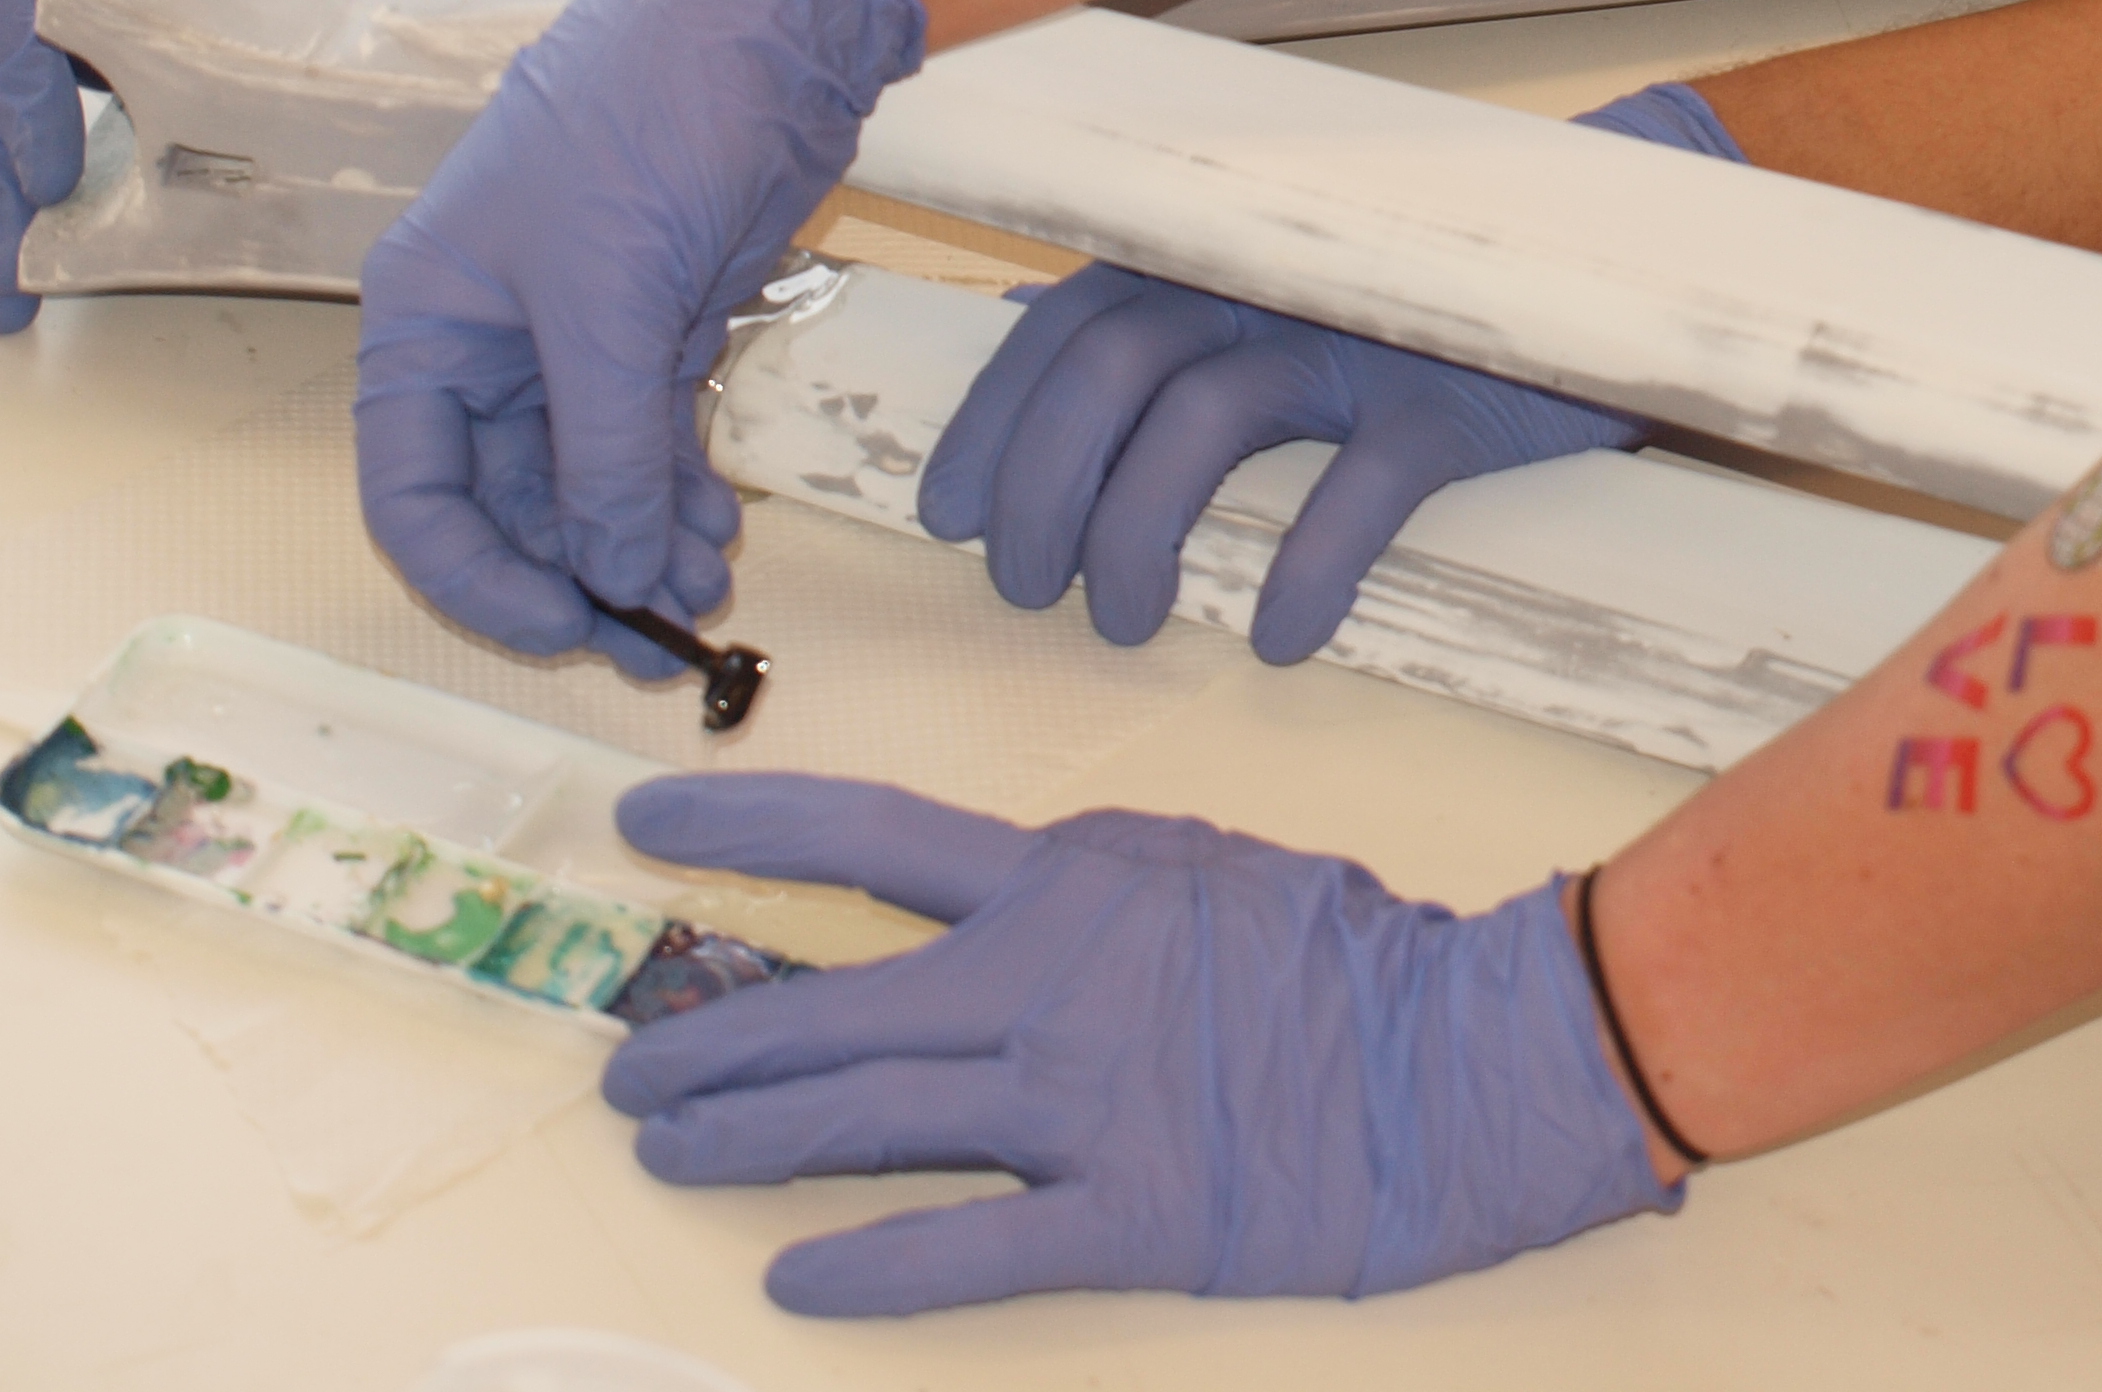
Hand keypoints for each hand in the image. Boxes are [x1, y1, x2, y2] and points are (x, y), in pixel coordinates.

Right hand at [354, 0, 923, 671]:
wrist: (762, 22)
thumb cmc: (647, 122)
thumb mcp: (611, 299)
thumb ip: (604, 452)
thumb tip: (615, 577)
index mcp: (428, 321)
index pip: (413, 493)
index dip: (478, 576)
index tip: (563, 627)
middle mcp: (487, 340)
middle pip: (505, 503)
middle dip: (578, 574)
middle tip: (658, 642)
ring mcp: (574, 337)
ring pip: (585, 482)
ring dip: (638, 545)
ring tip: (705, 590)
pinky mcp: (654, 327)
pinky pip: (645, 443)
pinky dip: (673, 495)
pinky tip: (714, 535)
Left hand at [603, 772, 1676, 1313]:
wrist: (1473, 1055)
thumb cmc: (1348, 953)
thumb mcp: (1194, 864)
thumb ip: (1079, 886)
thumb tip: (983, 904)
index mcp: (1066, 884)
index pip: (866, 836)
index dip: (744, 828)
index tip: (644, 826)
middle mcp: (1048, 987)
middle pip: (832, 1008)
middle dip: (708, 1039)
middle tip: (628, 1065)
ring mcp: (1083, 1104)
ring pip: (868, 1120)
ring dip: (746, 1138)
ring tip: (665, 1152)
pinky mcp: (1130, 1216)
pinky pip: (970, 1247)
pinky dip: (869, 1266)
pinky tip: (790, 1276)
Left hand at [920, 82, 1744, 662]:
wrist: (1607, 266)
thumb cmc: (1413, 305)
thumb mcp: (1282, 294)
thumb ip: (1176, 319)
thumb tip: (1040, 366)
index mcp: (1214, 252)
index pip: (1065, 322)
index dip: (997, 420)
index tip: (952, 515)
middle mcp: (1270, 281)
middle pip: (1112, 370)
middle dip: (1046, 489)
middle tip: (1030, 589)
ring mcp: (1361, 336)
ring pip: (1208, 424)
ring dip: (1141, 535)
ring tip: (1124, 623)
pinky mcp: (1454, 399)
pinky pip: (1363, 485)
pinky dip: (1306, 567)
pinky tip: (1277, 636)